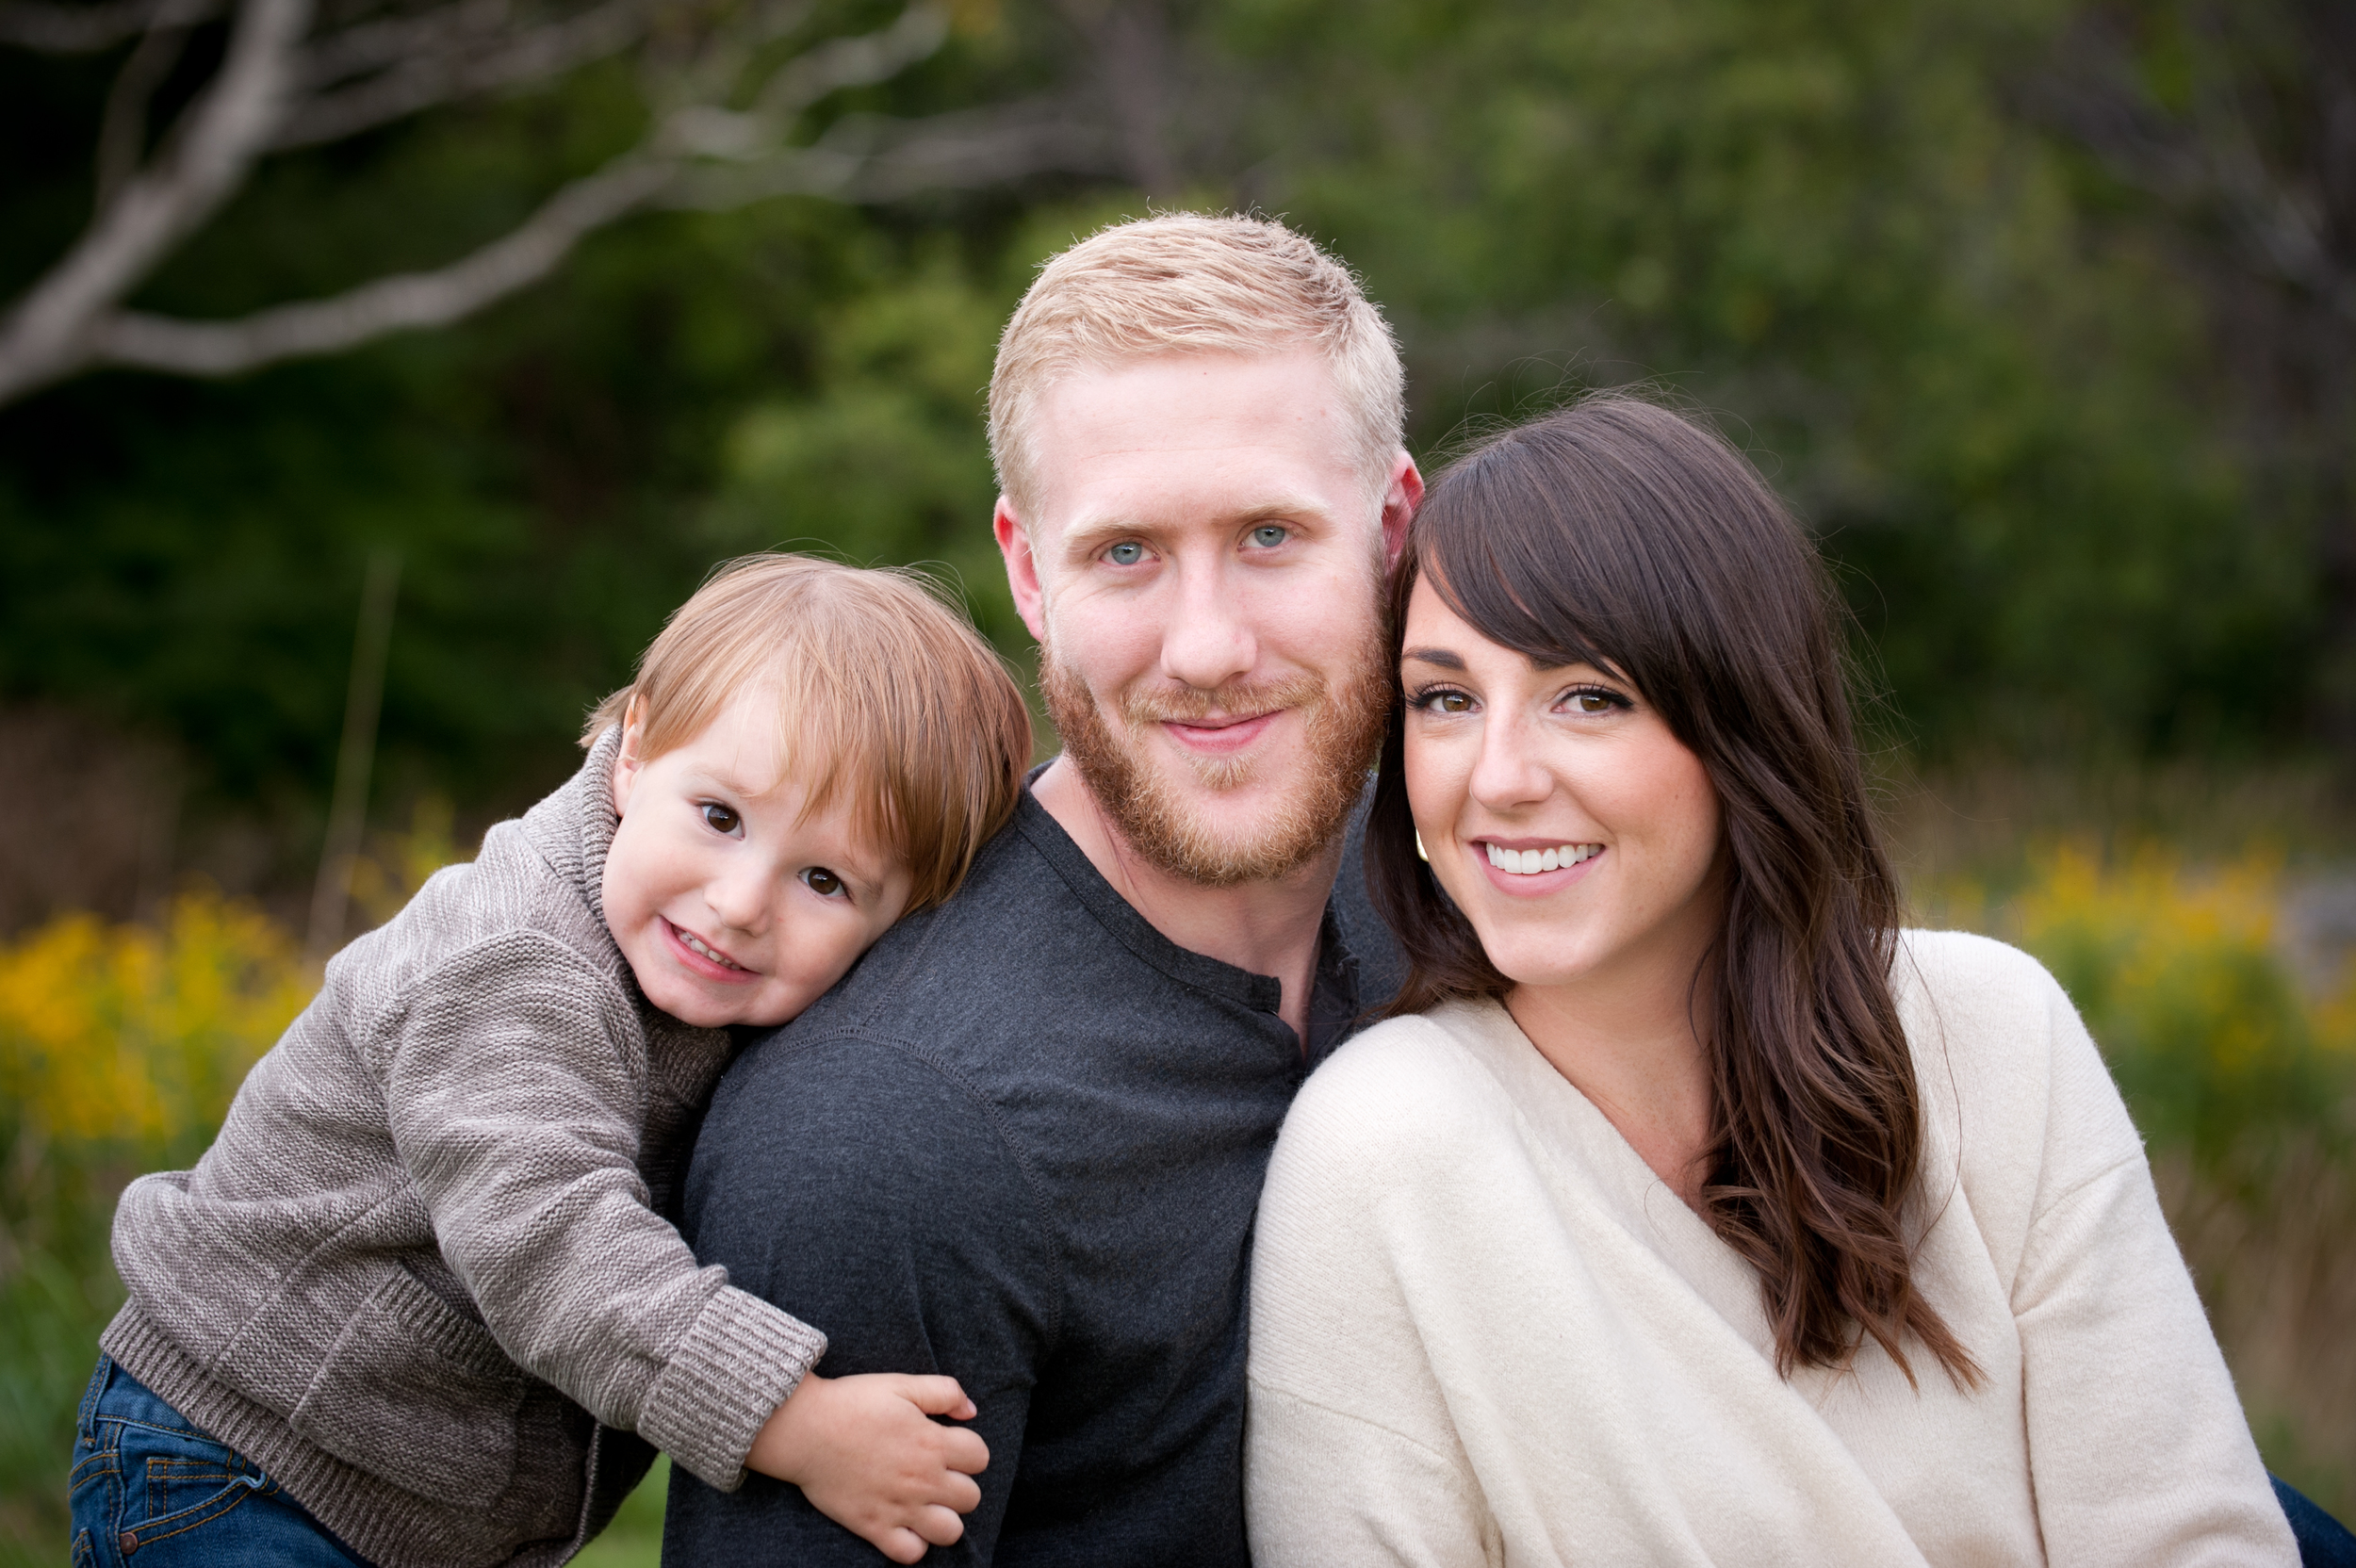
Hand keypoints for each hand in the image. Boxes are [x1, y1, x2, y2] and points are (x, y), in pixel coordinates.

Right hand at [745, 1372, 989, 1563]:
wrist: (803, 1429)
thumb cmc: (851, 1403)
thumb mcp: (901, 1384)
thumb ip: (944, 1392)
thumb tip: (971, 1411)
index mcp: (931, 1442)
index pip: (980, 1458)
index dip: (969, 1450)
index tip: (949, 1445)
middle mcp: (921, 1479)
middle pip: (971, 1498)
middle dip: (960, 1485)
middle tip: (937, 1474)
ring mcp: (899, 1506)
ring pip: (950, 1532)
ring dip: (944, 1519)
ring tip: (926, 1503)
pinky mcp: (873, 1527)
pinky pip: (911, 1554)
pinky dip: (913, 1544)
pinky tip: (904, 1524)